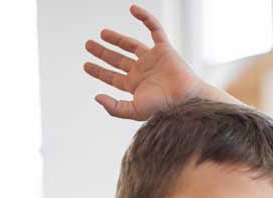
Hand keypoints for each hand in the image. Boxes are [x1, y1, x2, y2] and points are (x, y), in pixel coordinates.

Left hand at [83, 4, 216, 119]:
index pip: (113, 77)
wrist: (186, 99)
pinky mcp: (164, 48)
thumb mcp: (135, 111)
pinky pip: (154, 29)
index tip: (86, 65)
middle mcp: (142, 71)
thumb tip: (96, 97)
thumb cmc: (164, 108)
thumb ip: (115, 108)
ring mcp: (153, 59)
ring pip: (131, 45)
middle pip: (118, 59)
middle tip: (89, 45)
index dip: (99, 71)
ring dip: (117, 38)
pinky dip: (145, 18)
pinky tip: (133, 9)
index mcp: (135, 85)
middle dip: (103, 52)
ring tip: (102, 33)